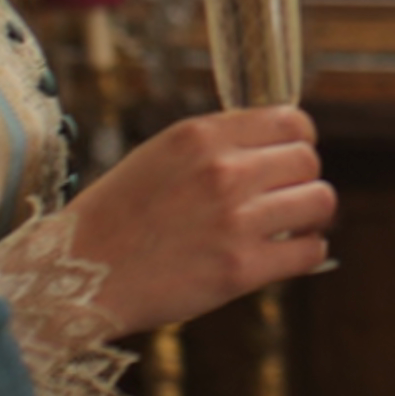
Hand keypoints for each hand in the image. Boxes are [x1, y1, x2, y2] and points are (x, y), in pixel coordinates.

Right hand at [58, 107, 335, 334]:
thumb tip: (271, 147)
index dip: (297, 141)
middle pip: (309, 161)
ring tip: (290, 228)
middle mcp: (222, 170)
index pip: (291, 120)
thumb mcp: (159, 156)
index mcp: (200, 135)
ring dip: (310, 217)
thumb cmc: (113, 219)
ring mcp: (234, 220)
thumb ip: (214, 147)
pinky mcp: (240, 269)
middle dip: (302, 180)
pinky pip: (309, 251)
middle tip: (285, 200)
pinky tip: (285, 256)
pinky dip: (305, 253)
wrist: (74, 276)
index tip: (288, 160)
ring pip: (320, 202)